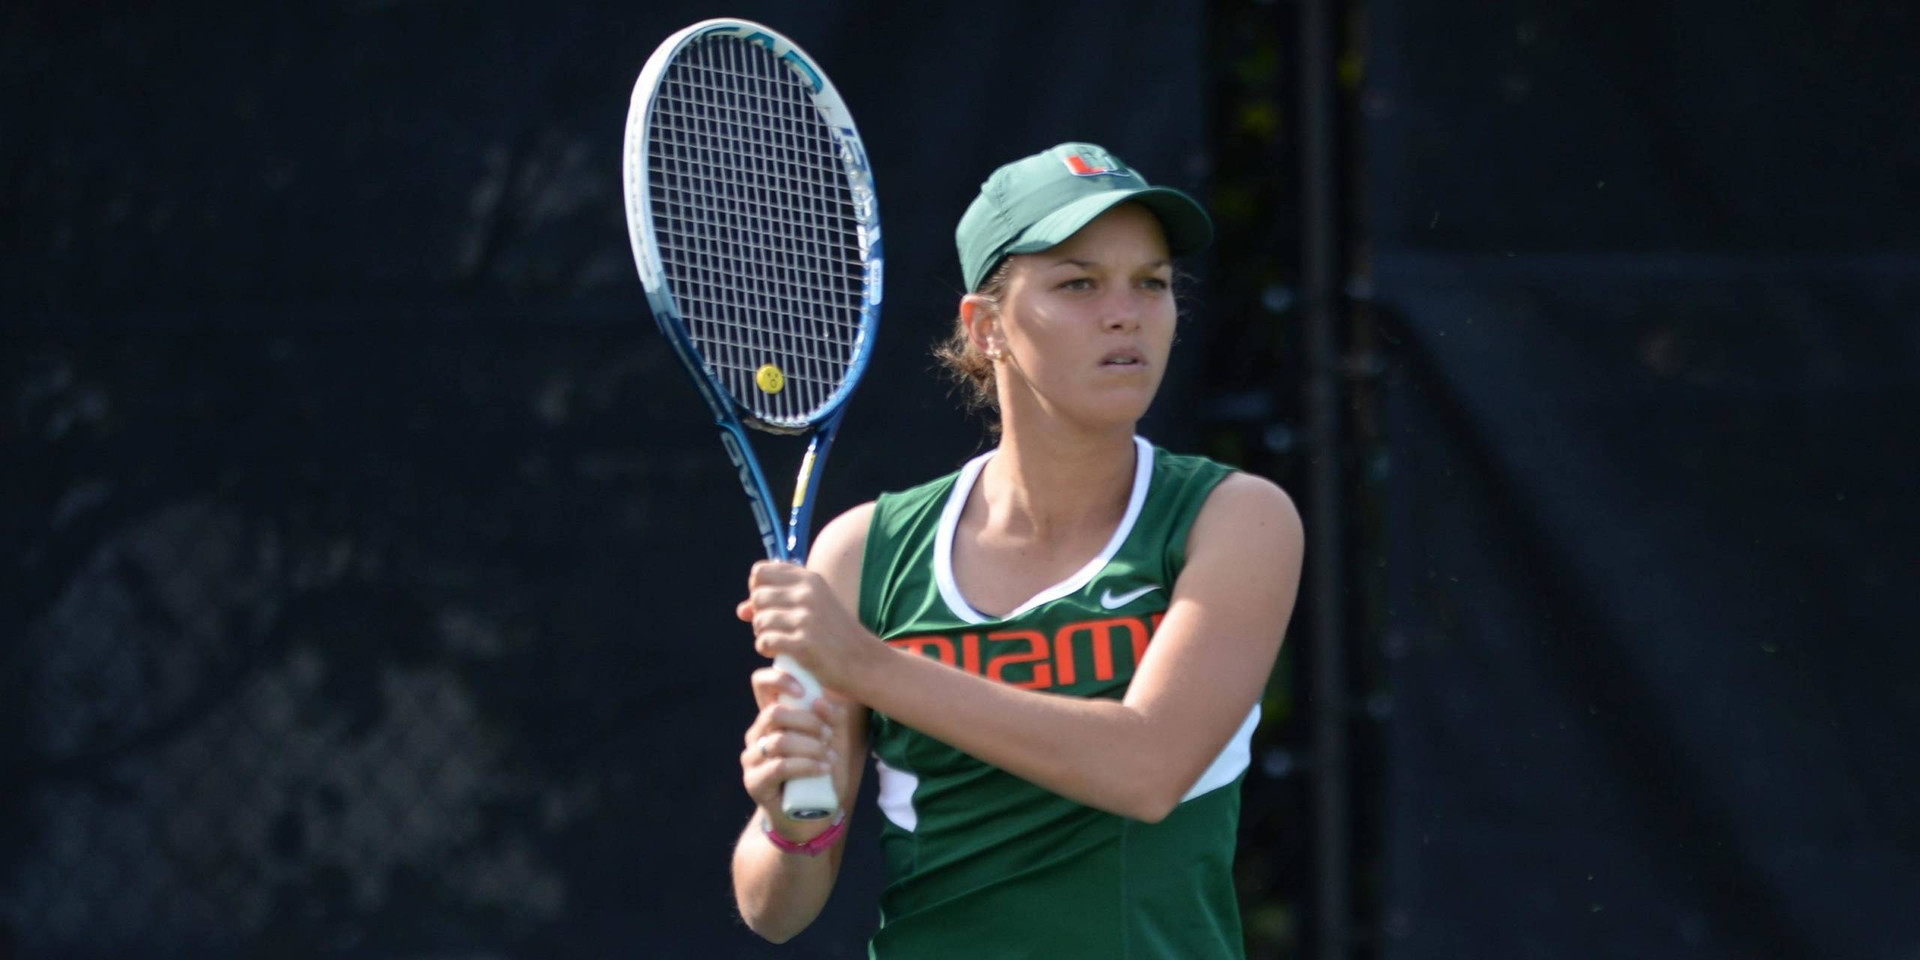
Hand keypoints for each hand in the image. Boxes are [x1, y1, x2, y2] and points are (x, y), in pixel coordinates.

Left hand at [736, 561, 879, 692]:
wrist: (864, 662)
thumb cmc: (835, 635)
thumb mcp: (812, 609)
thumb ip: (777, 603)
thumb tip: (741, 610)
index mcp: (809, 579)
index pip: (760, 572)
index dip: (757, 589)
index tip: (769, 606)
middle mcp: (807, 593)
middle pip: (757, 597)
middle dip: (759, 615)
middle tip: (775, 629)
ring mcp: (806, 618)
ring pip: (759, 621)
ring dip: (763, 634)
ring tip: (779, 642)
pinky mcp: (803, 643)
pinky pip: (765, 641)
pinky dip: (767, 649)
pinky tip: (779, 652)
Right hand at [740, 667, 852, 839]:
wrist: (814, 818)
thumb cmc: (822, 773)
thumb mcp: (832, 742)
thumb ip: (830, 718)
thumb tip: (819, 701)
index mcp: (772, 718)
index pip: (761, 684)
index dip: (779, 679)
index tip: (803, 690)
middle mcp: (757, 734)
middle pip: (774, 714)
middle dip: (807, 722)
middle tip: (828, 736)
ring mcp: (752, 759)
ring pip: (779, 741)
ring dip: (811, 747)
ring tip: (830, 757)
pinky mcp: (754, 782)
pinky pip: (779, 767)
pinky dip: (806, 765)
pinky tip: (823, 769)